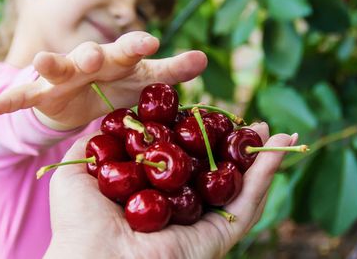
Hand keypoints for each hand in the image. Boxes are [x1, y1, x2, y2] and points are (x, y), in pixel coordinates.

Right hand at [0, 31, 206, 129]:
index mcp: (117, 57)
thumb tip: (203, 58)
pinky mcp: (42, 94)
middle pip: (90, 53)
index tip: (150, 44)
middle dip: (92, 54)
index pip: (129, 48)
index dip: (138, 45)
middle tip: (95, 57)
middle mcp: (88, 60)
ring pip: (55, 66)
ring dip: (49, 63)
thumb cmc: (119, 84)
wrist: (84, 96)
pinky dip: (7, 101)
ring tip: (40, 61)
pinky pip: (23, 96)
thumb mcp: (146, 80)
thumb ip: (171, 71)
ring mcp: (63, 76)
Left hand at [44, 123, 297, 258]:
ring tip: (277, 133)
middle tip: (253, 124)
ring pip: (238, 187)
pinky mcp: (216, 235)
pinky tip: (277, 150)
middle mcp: (180, 207)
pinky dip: (266, 177)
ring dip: (261, 159)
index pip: (183, 159)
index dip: (199, 136)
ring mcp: (200, 222)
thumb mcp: (78, 172)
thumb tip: (107, 122)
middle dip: (237, 147)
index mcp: (153, 192)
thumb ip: (94, 145)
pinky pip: (247, 205)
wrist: (90, 258)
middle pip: (216, 172)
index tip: (210, 113)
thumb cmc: (78, 219)